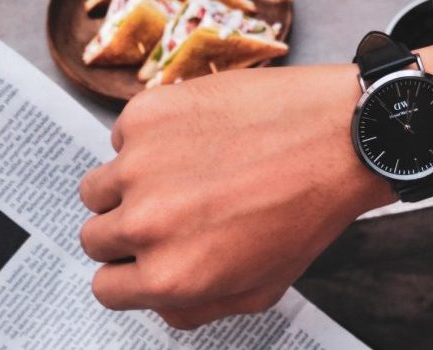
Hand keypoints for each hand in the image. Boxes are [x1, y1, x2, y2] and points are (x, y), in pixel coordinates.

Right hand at [78, 37, 432, 329]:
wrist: (337, 136)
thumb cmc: (307, 212)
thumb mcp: (260, 289)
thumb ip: (196, 308)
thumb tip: (156, 301)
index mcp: (171, 277)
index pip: (105, 287)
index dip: (129, 272)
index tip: (143, 256)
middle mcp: (147, 223)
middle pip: (95, 237)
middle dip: (126, 231)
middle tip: (169, 212)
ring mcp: (140, 163)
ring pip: (97, 187)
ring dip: (127, 185)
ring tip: (179, 174)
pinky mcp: (146, 114)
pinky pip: (121, 136)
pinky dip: (147, 140)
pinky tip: (194, 139)